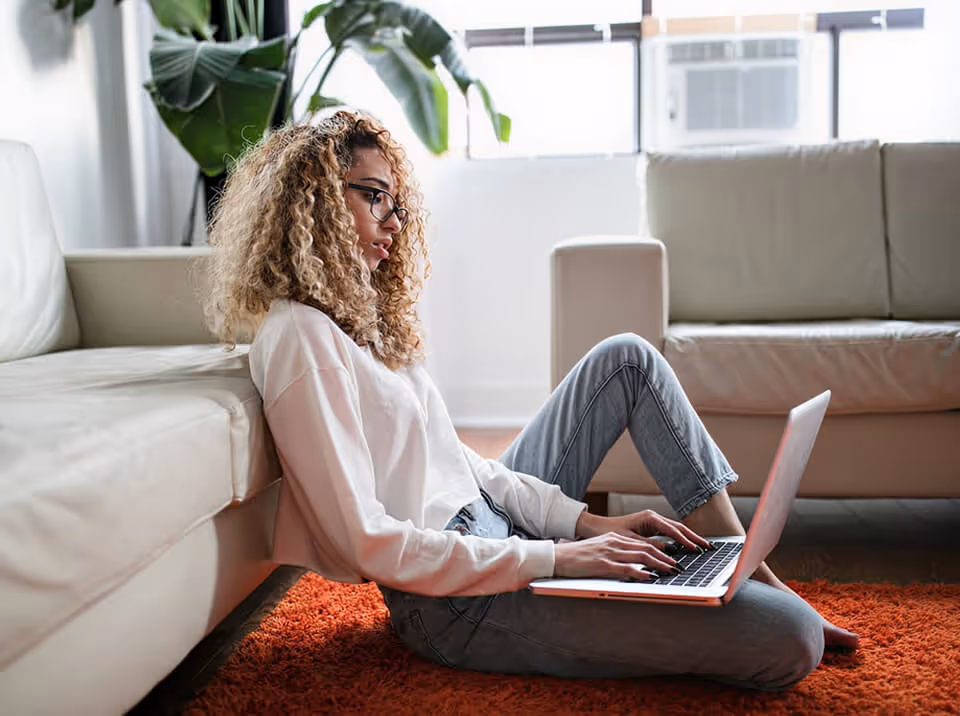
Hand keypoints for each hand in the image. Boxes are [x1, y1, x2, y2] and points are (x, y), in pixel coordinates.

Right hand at [553, 532, 682, 580]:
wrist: (558, 557)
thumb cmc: (577, 556)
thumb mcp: (599, 550)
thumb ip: (616, 553)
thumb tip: (633, 563)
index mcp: (614, 538)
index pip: (642, 543)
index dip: (660, 551)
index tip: (672, 559)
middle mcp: (614, 542)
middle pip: (646, 548)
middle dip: (665, 558)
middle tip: (678, 566)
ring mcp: (609, 553)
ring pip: (640, 556)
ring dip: (659, 564)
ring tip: (671, 571)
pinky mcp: (602, 564)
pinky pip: (626, 568)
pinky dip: (640, 572)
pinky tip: (650, 577)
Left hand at [576, 509, 712, 553]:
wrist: (598, 527)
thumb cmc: (610, 532)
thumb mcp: (630, 541)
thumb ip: (650, 546)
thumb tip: (669, 552)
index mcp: (649, 518)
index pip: (673, 530)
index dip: (686, 541)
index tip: (697, 549)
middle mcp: (653, 517)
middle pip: (679, 528)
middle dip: (694, 537)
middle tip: (708, 547)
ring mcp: (653, 521)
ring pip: (676, 530)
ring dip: (689, 538)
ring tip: (703, 547)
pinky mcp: (651, 526)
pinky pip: (670, 533)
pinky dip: (680, 539)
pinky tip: (688, 547)